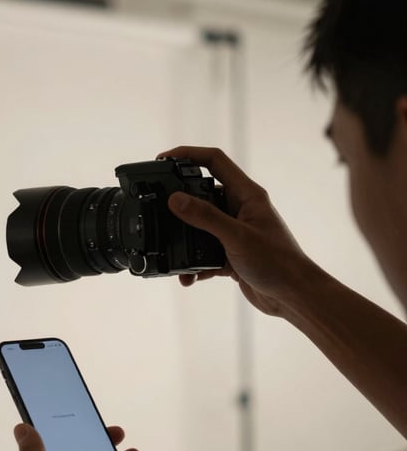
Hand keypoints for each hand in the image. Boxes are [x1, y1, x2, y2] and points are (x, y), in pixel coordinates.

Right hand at [158, 146, 315, 316]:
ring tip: (173, 252)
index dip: (188, 154)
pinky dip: (194, 264)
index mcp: (247, 195)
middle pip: (202, 193)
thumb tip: (175, 199)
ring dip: (185, 240)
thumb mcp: (236, 237)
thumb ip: (205, 217)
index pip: (215, 161)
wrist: (292, 296)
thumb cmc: (278, 262)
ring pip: (200, 227)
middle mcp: (240, 209)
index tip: (164, 159)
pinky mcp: (230, 254)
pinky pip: (204, 253)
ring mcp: (234, 232)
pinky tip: (190, 276)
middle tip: (159, 207)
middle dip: (180, 202)